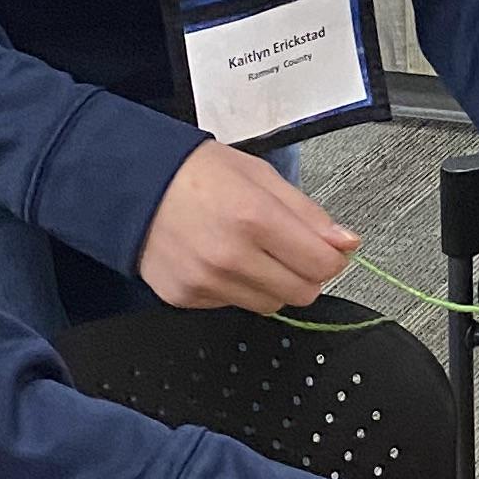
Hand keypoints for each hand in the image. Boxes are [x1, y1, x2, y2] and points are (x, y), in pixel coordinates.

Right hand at [139, 138, 358, 313]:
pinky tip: (220, 259)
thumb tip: (347, 243)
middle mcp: (230, 256)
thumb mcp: (261, 176)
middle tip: (289, 249)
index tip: (325, 247)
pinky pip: (233, 305)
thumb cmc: (197, 174)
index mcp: (255, 218)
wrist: (131, 185)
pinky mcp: (186, 298)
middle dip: (306, 273)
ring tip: (250, 251)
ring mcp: (206, 282)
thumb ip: (308, 213)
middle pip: (302, 292)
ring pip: (270, 305)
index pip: (322, 264)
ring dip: (272, 283)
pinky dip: (237, 288)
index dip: (332, 256)